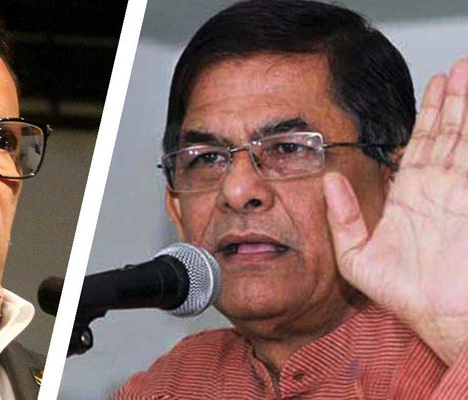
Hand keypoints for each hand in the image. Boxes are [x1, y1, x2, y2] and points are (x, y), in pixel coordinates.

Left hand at [324, 59, 467, 365]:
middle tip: (456, 68)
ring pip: (464, 138)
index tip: (433, 85)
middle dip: (451, 100)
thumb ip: (340, 217)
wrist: (439, 315)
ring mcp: (460, 191)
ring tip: (466, 73)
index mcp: (410, 195)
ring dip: (466, 106)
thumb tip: (326, 181)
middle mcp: (437, 188)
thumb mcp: (356, 255)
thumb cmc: (401, 292)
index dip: (425, 115)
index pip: (418, 145)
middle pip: (445, 133)